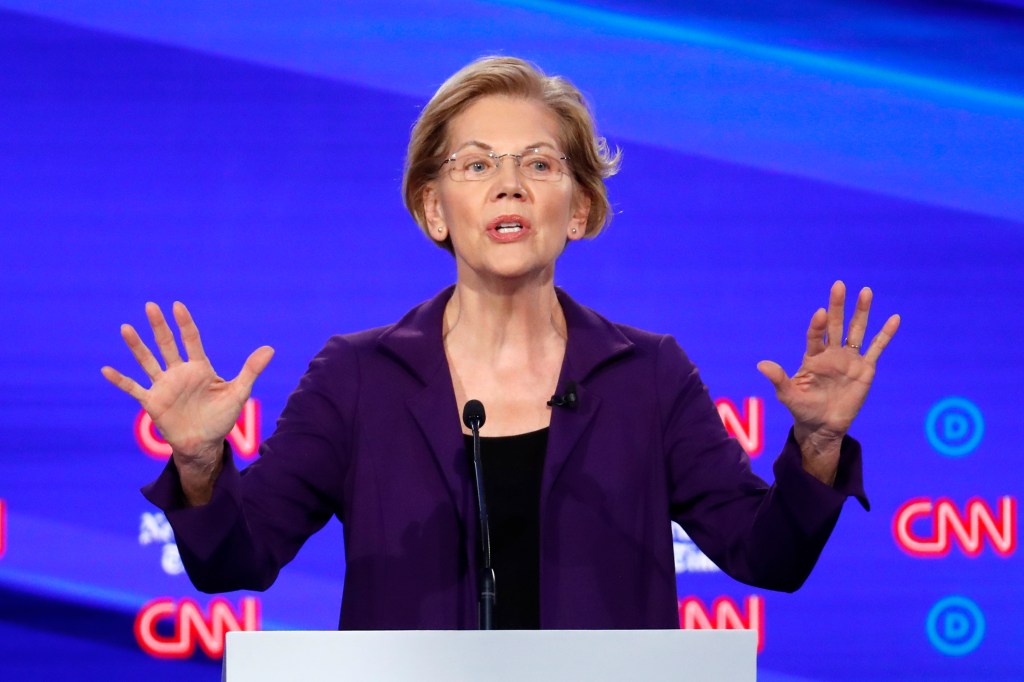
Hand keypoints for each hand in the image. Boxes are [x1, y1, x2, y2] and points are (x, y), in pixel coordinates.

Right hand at [102, 302, 273, 501]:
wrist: (205, 443)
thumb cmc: (222, 417)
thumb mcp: (239, 393)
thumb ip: (251, 370)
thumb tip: (270, 348)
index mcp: (200, 368)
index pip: (191, 340)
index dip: (185, 324)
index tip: (177, 306)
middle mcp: (179, 373)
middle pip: (167, 344)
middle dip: (159, 326)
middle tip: (150, 305)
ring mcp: (164, 386)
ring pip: (148, 361)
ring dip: (137, 346)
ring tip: (125, 328)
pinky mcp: (153, 402)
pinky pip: (134, 389)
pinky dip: (120, 380)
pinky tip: (106, 369)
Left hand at [757, 281, 899, 482]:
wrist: (823, 426)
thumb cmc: (803, 409)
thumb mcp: (789, 396)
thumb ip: (778, 379)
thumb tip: (761, 365)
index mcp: (812, 357)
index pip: (815, 336)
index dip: (817, 325)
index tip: (820, 313)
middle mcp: (831, 353)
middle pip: (835, 325)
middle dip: (837, 306)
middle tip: (839, 285)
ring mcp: (849, 359)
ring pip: (857, 330)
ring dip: (862, 312)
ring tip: (866, 291)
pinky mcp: (865, 369)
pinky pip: (877, 348)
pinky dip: (885, 334)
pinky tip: (894, 318)